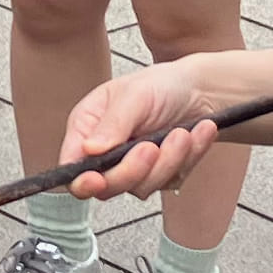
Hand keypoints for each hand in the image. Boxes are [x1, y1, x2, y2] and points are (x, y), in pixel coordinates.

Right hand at [57, 68, 223, 198]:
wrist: (200, 90)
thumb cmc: (161, 84)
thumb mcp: (134, 95)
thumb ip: (112, 123)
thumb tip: (89, 149)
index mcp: (88, 128)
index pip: (72, 166)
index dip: (82, 179)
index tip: (98, 179)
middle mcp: (105, 152)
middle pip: (107, 186)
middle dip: (134, 169)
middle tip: (151, 147)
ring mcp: (133, 168)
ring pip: (142, 187)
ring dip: (168, 160)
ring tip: (182, 133)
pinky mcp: (159, 175)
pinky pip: (170, 181)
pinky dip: (187, 158)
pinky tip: (194, 135)